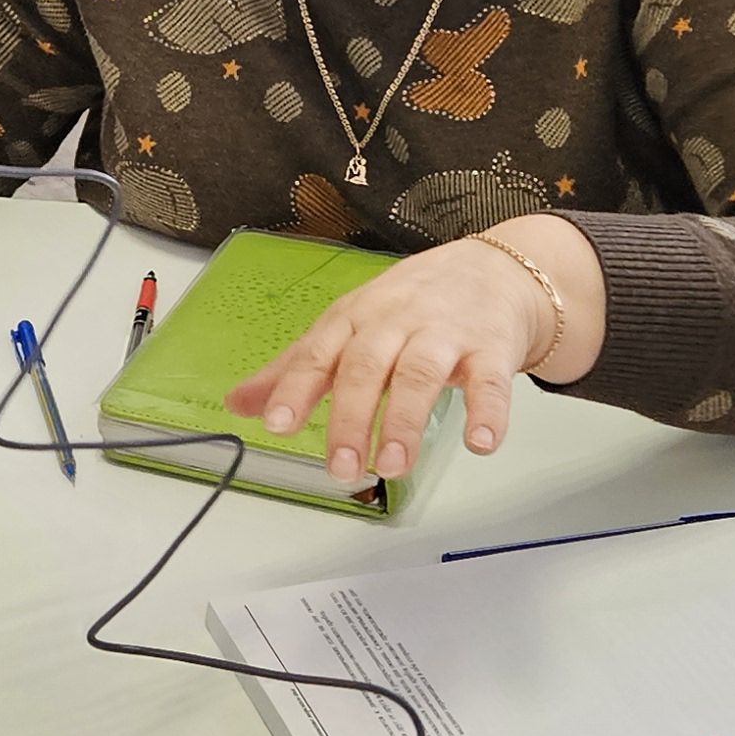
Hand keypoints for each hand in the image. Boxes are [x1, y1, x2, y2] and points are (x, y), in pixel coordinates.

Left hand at [222, 215, 605, 484]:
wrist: (495, 267)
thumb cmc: (413, 303)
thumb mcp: (348, 325)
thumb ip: (297, 368)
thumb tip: (238, 404)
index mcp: (354, 320)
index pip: (318, 354)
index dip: (296, 388)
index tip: (277, 424)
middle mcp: (395, 323)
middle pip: (367, 368)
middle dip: (352, 418)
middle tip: (342, 468)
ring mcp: (445, 333)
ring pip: (420, 375)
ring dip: (406, 422)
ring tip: (394, 465)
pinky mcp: (491, 347)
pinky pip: (490, 380)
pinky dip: (487, 411)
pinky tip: (481, 442)